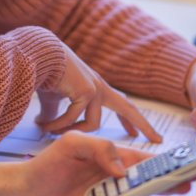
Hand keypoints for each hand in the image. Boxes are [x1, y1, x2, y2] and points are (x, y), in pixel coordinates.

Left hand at [14, 132, 189, 195]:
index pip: (144, 161)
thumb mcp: (71, 144)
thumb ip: (100, 148)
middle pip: (147, 185)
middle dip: (167, 185)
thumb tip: (121, 168)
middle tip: (180, 185)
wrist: (22, 194)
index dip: (166, 163)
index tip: (184, 165)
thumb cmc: (46, 165)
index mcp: (112, 160)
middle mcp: (113, 183)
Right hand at [36, 44, 161, 142]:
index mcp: (96, 87)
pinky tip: (44, 126)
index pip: (119, 104)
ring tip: (49, 131)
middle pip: (128, 108)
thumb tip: (46, 126)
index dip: (128, 119)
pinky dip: (58, 125)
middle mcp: (100, 87)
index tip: (135, 133)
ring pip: (93, 124)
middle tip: (158, 139)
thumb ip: (56, 114)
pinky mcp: (87, 91)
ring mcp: (95, 89)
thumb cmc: (45, 75)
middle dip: (144, 124)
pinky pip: (74, 118)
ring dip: (71, 130)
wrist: (38, 56)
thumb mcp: (54, 99)